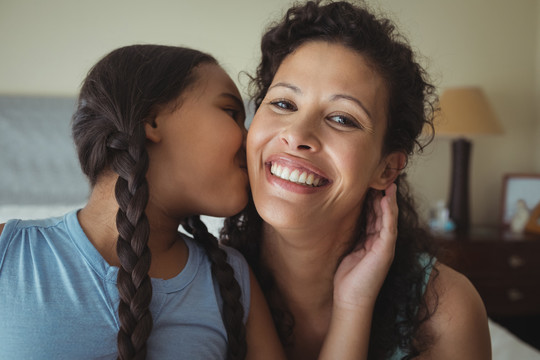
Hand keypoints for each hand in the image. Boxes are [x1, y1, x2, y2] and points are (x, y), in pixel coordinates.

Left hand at [333, 183, 397, 309]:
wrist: (351, 300)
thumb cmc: (347, 278)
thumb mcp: (348, 251)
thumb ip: (351, 236)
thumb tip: (341, 219)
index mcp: (371, 240)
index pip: (373, 215)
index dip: (372, 199)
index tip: (368, 182)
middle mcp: (380, 241)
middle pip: (382, 213)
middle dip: (382, 195)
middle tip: (380, 176)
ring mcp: (385, 246)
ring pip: (388, 217)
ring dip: (389, 200)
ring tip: (388, 183)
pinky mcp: (386, 250)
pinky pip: (389, 227)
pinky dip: (388, 212)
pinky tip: (386, 199)